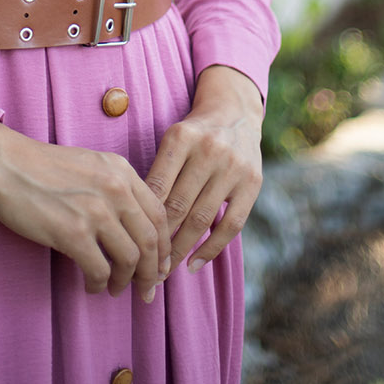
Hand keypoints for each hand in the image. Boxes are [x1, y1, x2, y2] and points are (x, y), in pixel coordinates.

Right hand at [0, 123, 170, 300]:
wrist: (3, 162)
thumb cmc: (40, 166)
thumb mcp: (89, 165)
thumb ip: (115, 188)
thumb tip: (133, 229)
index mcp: (121, 170)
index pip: (159, 215)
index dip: (164, 247)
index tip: (160, 266)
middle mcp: (115, 188)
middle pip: (151, 242)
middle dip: (152, 273)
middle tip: (147, 291)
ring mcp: (95, 210)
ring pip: (130, 260)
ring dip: (125, 282)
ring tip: (114, 289)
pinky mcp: (72, 232)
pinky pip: (100, 270)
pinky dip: (99, 284)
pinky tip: (90, 285)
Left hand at [144, 65, 263, 277]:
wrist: (234, 112)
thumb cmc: (193, 134)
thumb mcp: (172, 140)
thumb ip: (158, 172)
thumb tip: (135, 219)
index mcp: (181, 137)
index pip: (157, 186)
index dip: (143, 218)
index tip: (130, 244)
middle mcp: (209, 150)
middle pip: (178, 205)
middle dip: (159, 240)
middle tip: (143, 266)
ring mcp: (233, 167)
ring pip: (202, 219)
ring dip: (181, 249)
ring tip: (164, 270)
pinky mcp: (253, 184)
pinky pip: (231, 225)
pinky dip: (211, 249)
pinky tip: (194, 264)